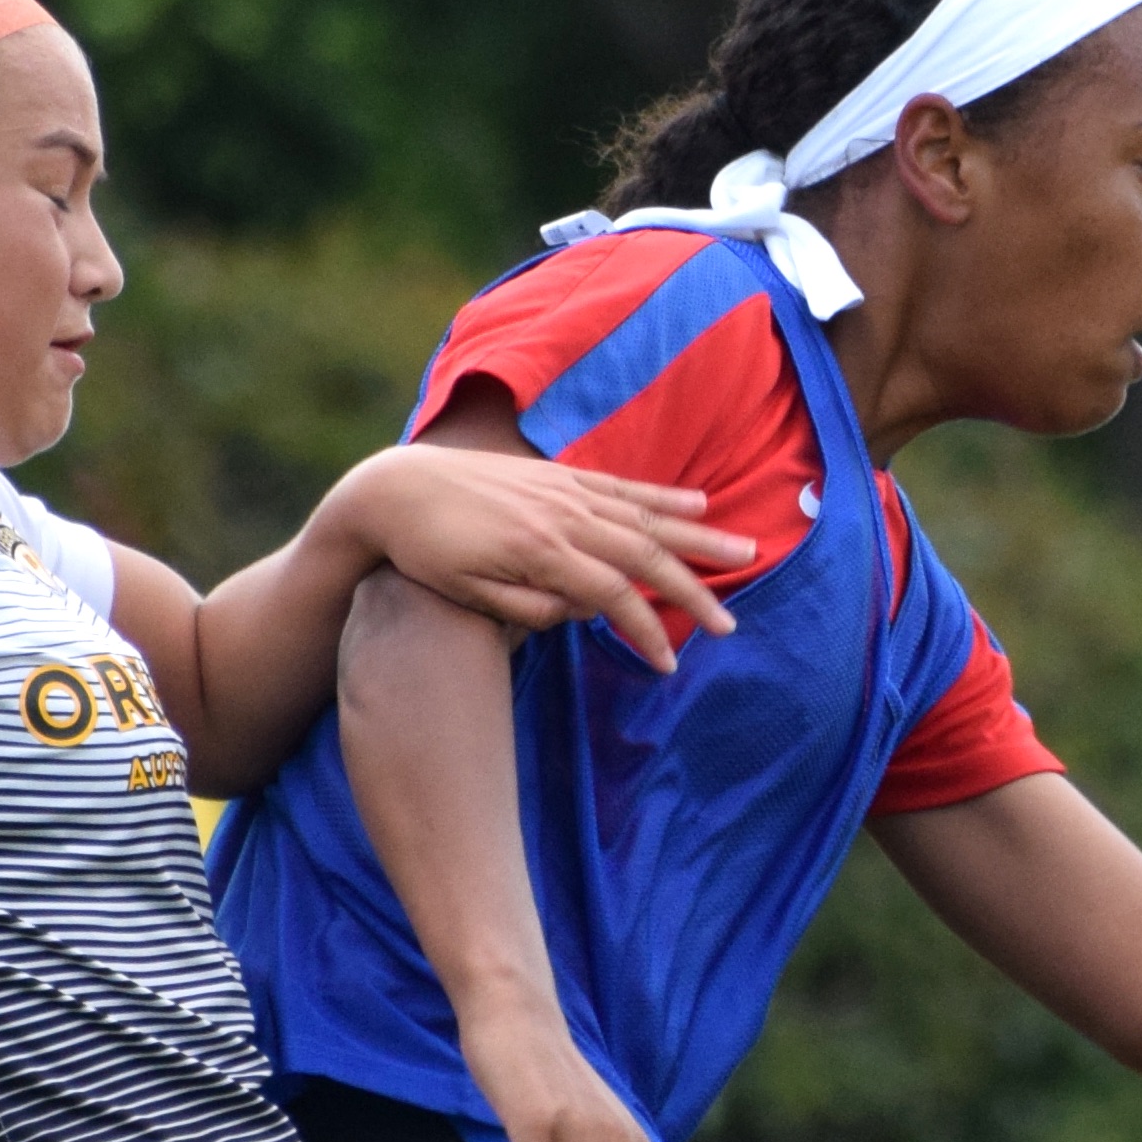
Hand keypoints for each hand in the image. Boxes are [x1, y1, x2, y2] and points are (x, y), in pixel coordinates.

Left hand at [356, 445, 755, 668]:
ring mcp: (565, 492)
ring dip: (699, 537)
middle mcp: (562, 517)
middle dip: (692, 592)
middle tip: (730, 624)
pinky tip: (699, 503)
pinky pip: (624, 487)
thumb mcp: (467, 595)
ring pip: (647, 518)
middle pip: (646, 556)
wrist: (395, 490)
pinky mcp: (560, 477)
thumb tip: (583, 612)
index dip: (647, 632)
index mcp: (540, 553)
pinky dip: (664, 496)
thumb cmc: (426, 554)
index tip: (669, 664)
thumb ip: (529, 609)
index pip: (614, 597)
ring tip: (745, 551)